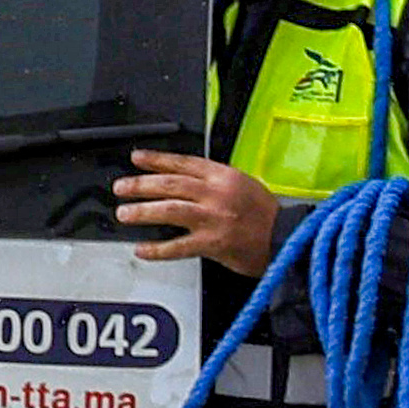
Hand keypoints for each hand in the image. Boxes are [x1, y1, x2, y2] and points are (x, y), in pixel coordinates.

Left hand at [116, 150, 279, 271]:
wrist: (287, 239)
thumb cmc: (267, 215)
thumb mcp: (243, 184)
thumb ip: (214, 181)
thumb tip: (183, 180)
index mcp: (223, 176)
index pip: (182, 163)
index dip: (156, 159)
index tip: (137, 159)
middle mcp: (216, 193)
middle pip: (170, 184)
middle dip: (141, 184)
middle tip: (121, 187)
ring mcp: (214, 218)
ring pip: (170, 210)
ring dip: (143, 211)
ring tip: (124, 213)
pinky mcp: (213, 243)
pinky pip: (179, 246)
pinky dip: (158, 249)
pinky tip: (142, 249)